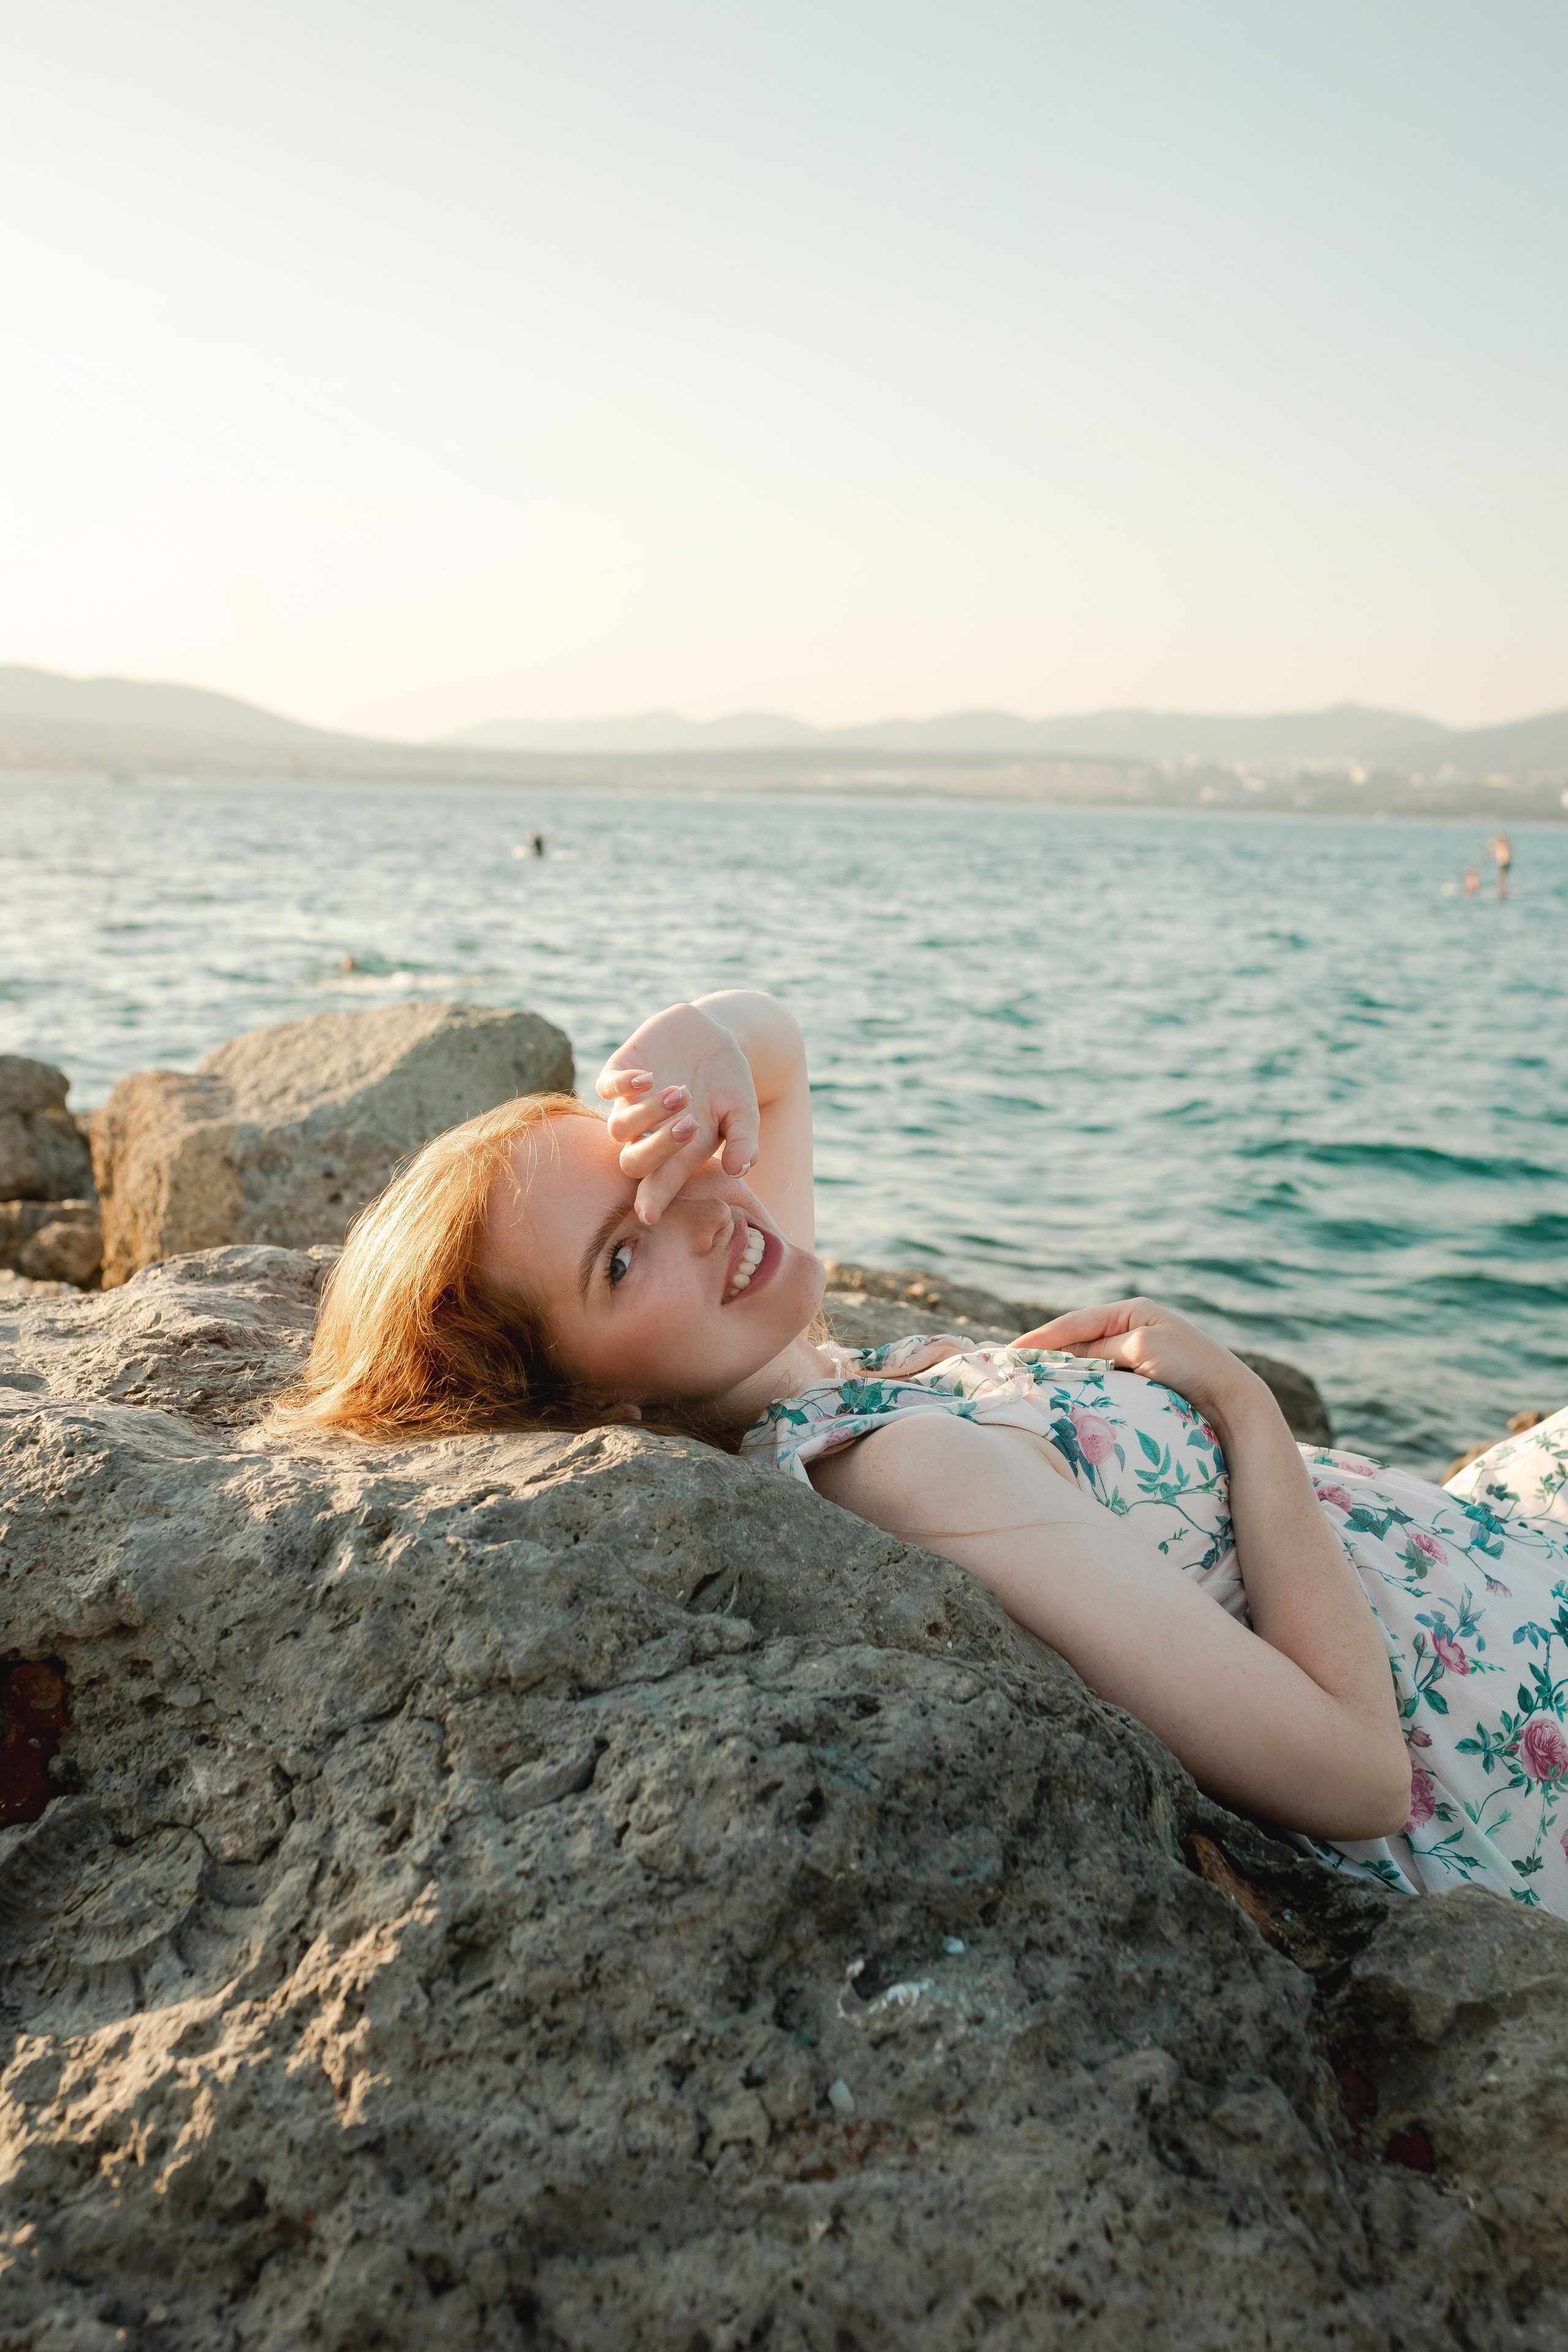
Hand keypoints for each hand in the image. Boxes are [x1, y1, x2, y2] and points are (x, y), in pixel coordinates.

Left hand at [595, 1003, 760, 1224]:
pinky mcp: (621, 1073)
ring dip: (649, 1114)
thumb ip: (743, 1141)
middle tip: (691, 1124)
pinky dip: (622, 1086)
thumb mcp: (744, 1112)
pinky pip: (606, 1087)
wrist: (715, 1038)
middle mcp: (648, 1134)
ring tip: (682, 1092)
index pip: (657, 1184)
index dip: (652, 1200)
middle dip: (658, 1149)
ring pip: (618, 1128)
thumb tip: (738, 1169)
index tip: (648, 1216)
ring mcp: (631, 1104)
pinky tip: (648, 1078)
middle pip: (632, 1162)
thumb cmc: (729, 1084)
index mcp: (677, 1153)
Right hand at [1011, 1298, 1263, 1425]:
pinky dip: (1079, 1384)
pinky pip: (1100, 1378)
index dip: (1040, 1338)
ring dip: (1059, 1371)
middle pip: (1076, 1340)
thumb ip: (1101, 1349)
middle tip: (1009, 1369)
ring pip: (1086, 1361)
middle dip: (1044, 1353)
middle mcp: (1131, 1328)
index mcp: (1133, 1311)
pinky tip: (1062, 1395)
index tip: (1010, 1353)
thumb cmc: (1192, 1367)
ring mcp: (1135, 1353)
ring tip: (1027, 1383)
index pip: (1074, 1323)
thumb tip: (1065, 1356)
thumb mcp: (1142, 1347)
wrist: (1233, 1402)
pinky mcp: (1140, 1378)